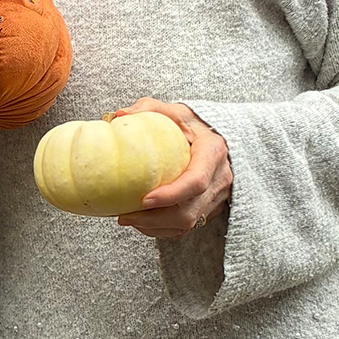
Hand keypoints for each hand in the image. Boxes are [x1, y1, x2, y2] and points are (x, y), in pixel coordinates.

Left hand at [116, 98, 232, 238]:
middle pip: (188, 211)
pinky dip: (162, 230)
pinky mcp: (209, 209)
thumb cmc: (195, 125)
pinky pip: (186, 228)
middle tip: (125, 215)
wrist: (219, 139)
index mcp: (213, 153)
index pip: (195, 182)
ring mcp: (216, 197)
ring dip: (155, 227)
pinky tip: (142, 222)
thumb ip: (149, 109)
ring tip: (128, 219)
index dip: (170, 195)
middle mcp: (219, 179)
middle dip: (154, 219)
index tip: (144, 199)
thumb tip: (119, 115)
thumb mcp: (176, 111)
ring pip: (187, 224)